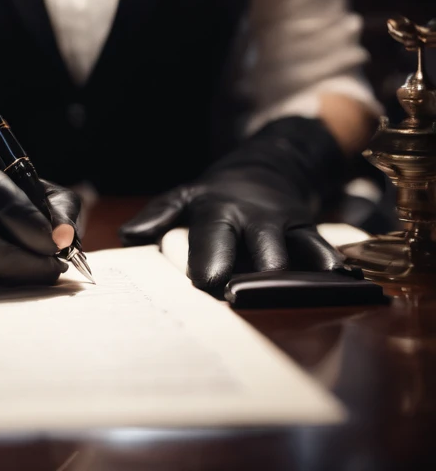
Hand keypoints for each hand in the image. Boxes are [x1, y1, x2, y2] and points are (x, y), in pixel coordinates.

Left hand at [119, 117, 347, 296]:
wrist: (267, 167)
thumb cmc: (217, 195)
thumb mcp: (183, 197)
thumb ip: (157, 216)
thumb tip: (128, 236)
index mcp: (218, 209)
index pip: (214, 238)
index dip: (211, 264)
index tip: (209, 286)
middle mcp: (256, 217)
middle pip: (263, 251)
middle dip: (261, 279)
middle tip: (254, 305)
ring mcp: (288, 225)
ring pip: (300, 254)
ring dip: (300, 282)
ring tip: (299, 307)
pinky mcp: (312, 232)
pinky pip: (327, 253)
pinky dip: (333, 273)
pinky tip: (344, 295)